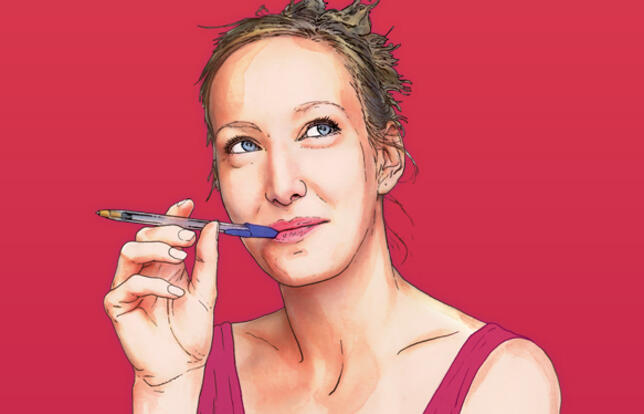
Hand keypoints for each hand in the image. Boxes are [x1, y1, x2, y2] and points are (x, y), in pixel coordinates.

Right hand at [104, 199, 218, 387]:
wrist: (183, 366)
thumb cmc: (193, 330)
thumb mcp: (207, 290)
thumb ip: (207, 258)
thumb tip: (211, 224)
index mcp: (166, 265)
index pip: (164, 232)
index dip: (173, 214)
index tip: (188, 203)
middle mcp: (145, 271)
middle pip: (144, 234)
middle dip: (166, 230)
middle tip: (189, 238)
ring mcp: (128, 286)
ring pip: (129, 250)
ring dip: (156, 249)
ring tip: (180, 259)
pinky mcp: (117, 304)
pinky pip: (128, 282)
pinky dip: (153, 283)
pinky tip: (174, 293)